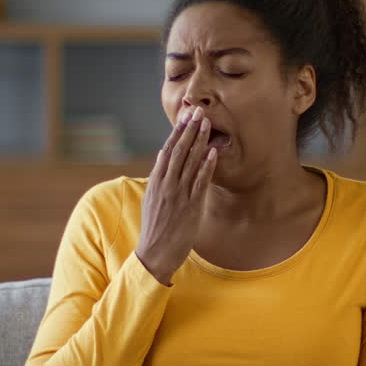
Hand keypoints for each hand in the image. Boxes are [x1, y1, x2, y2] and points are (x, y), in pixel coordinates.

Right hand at [135, 107, 217, 284]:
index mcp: (156, 182)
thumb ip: (160, 183)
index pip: (167, 151)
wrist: (154, 254)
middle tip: (198, 112)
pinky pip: (199, 182)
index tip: (185, 118)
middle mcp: (165, 185)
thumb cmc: (155, 230)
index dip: (177, 133)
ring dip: (199, 141)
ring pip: (189, 162)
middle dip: (189, 130)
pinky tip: (212, 152)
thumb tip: (166, 165)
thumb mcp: (153, 201)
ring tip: (207, 124)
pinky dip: (206, 166)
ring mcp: (177, 195)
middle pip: (178, 151)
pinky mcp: (189, 207)